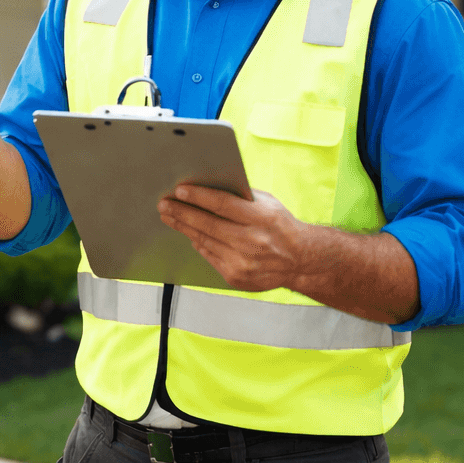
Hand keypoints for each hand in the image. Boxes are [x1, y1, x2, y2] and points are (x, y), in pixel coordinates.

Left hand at [158, 185, 306, 293]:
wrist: (299, 260)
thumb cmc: (280, 226)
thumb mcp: (268, 204)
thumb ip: (241, 197)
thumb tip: (206, 186)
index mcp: (262, 219)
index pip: (223, 205)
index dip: (199, 197)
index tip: (179, 190)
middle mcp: (252, 242)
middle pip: (207, 225)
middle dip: (182, 213)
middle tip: (164, 204)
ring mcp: (243, 262)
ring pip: (204, 241)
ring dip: (183, 227)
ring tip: (170, 216)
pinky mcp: (235, 276)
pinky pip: (209, 255)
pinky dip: (198, 243)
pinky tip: (189, 234)